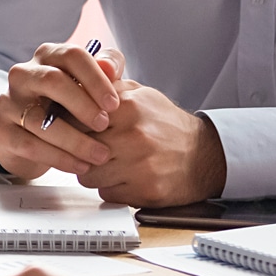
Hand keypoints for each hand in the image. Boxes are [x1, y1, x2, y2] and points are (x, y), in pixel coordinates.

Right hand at [0, 42, 127, 177]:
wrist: (28, 135)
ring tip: (99, 155)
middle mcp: (23, 74)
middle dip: (82, 104)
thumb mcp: (87, 84)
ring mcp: (8, 102)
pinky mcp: (0, 131)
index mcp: (48, 56)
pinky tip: (80, 165)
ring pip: (40, 119)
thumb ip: (105, 70)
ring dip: (75, 140)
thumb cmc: (65, 105)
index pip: (71, 56)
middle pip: (52, 80)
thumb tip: (110, 68)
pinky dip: (59, 158)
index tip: (114, 104)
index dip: (96, 79)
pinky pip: (30, 145)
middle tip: (104, 125)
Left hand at [75, 81, 225, 206]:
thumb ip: (107, 87)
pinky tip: (123, 178)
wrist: (204, 155)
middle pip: (79, 149)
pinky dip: (110, 188)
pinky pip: (106, 193)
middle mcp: (134, 136)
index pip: (76, 118)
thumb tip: (74, 82)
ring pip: (88, 175)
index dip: (71, 125)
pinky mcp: (145, 191)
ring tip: (107, 164)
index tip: (74, 129)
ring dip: (92, 172)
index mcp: (128, 107)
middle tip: (88, 149)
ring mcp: (140, 166)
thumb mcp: (140, 94)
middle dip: (79, 150)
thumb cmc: (166, 124)